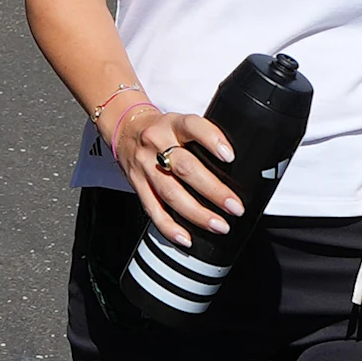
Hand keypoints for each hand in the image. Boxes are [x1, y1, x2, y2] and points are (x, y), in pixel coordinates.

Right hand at [112, 101, 242, 242]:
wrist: (124, 129)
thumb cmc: (162, 130)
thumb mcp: (181, 123)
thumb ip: (203, 138)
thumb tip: (237, 166)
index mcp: (173, 124)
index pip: (193, 126)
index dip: (211, 140)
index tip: (229, 156)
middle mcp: (157, 144)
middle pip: (184, 167)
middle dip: (213, 190)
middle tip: (234, 206)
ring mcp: (145, 166)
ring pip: (170, 192)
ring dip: (197, 213)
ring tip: (219, 225)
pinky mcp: (137, 184)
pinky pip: (153, 209)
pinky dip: (169, 227)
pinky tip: (186, 237)